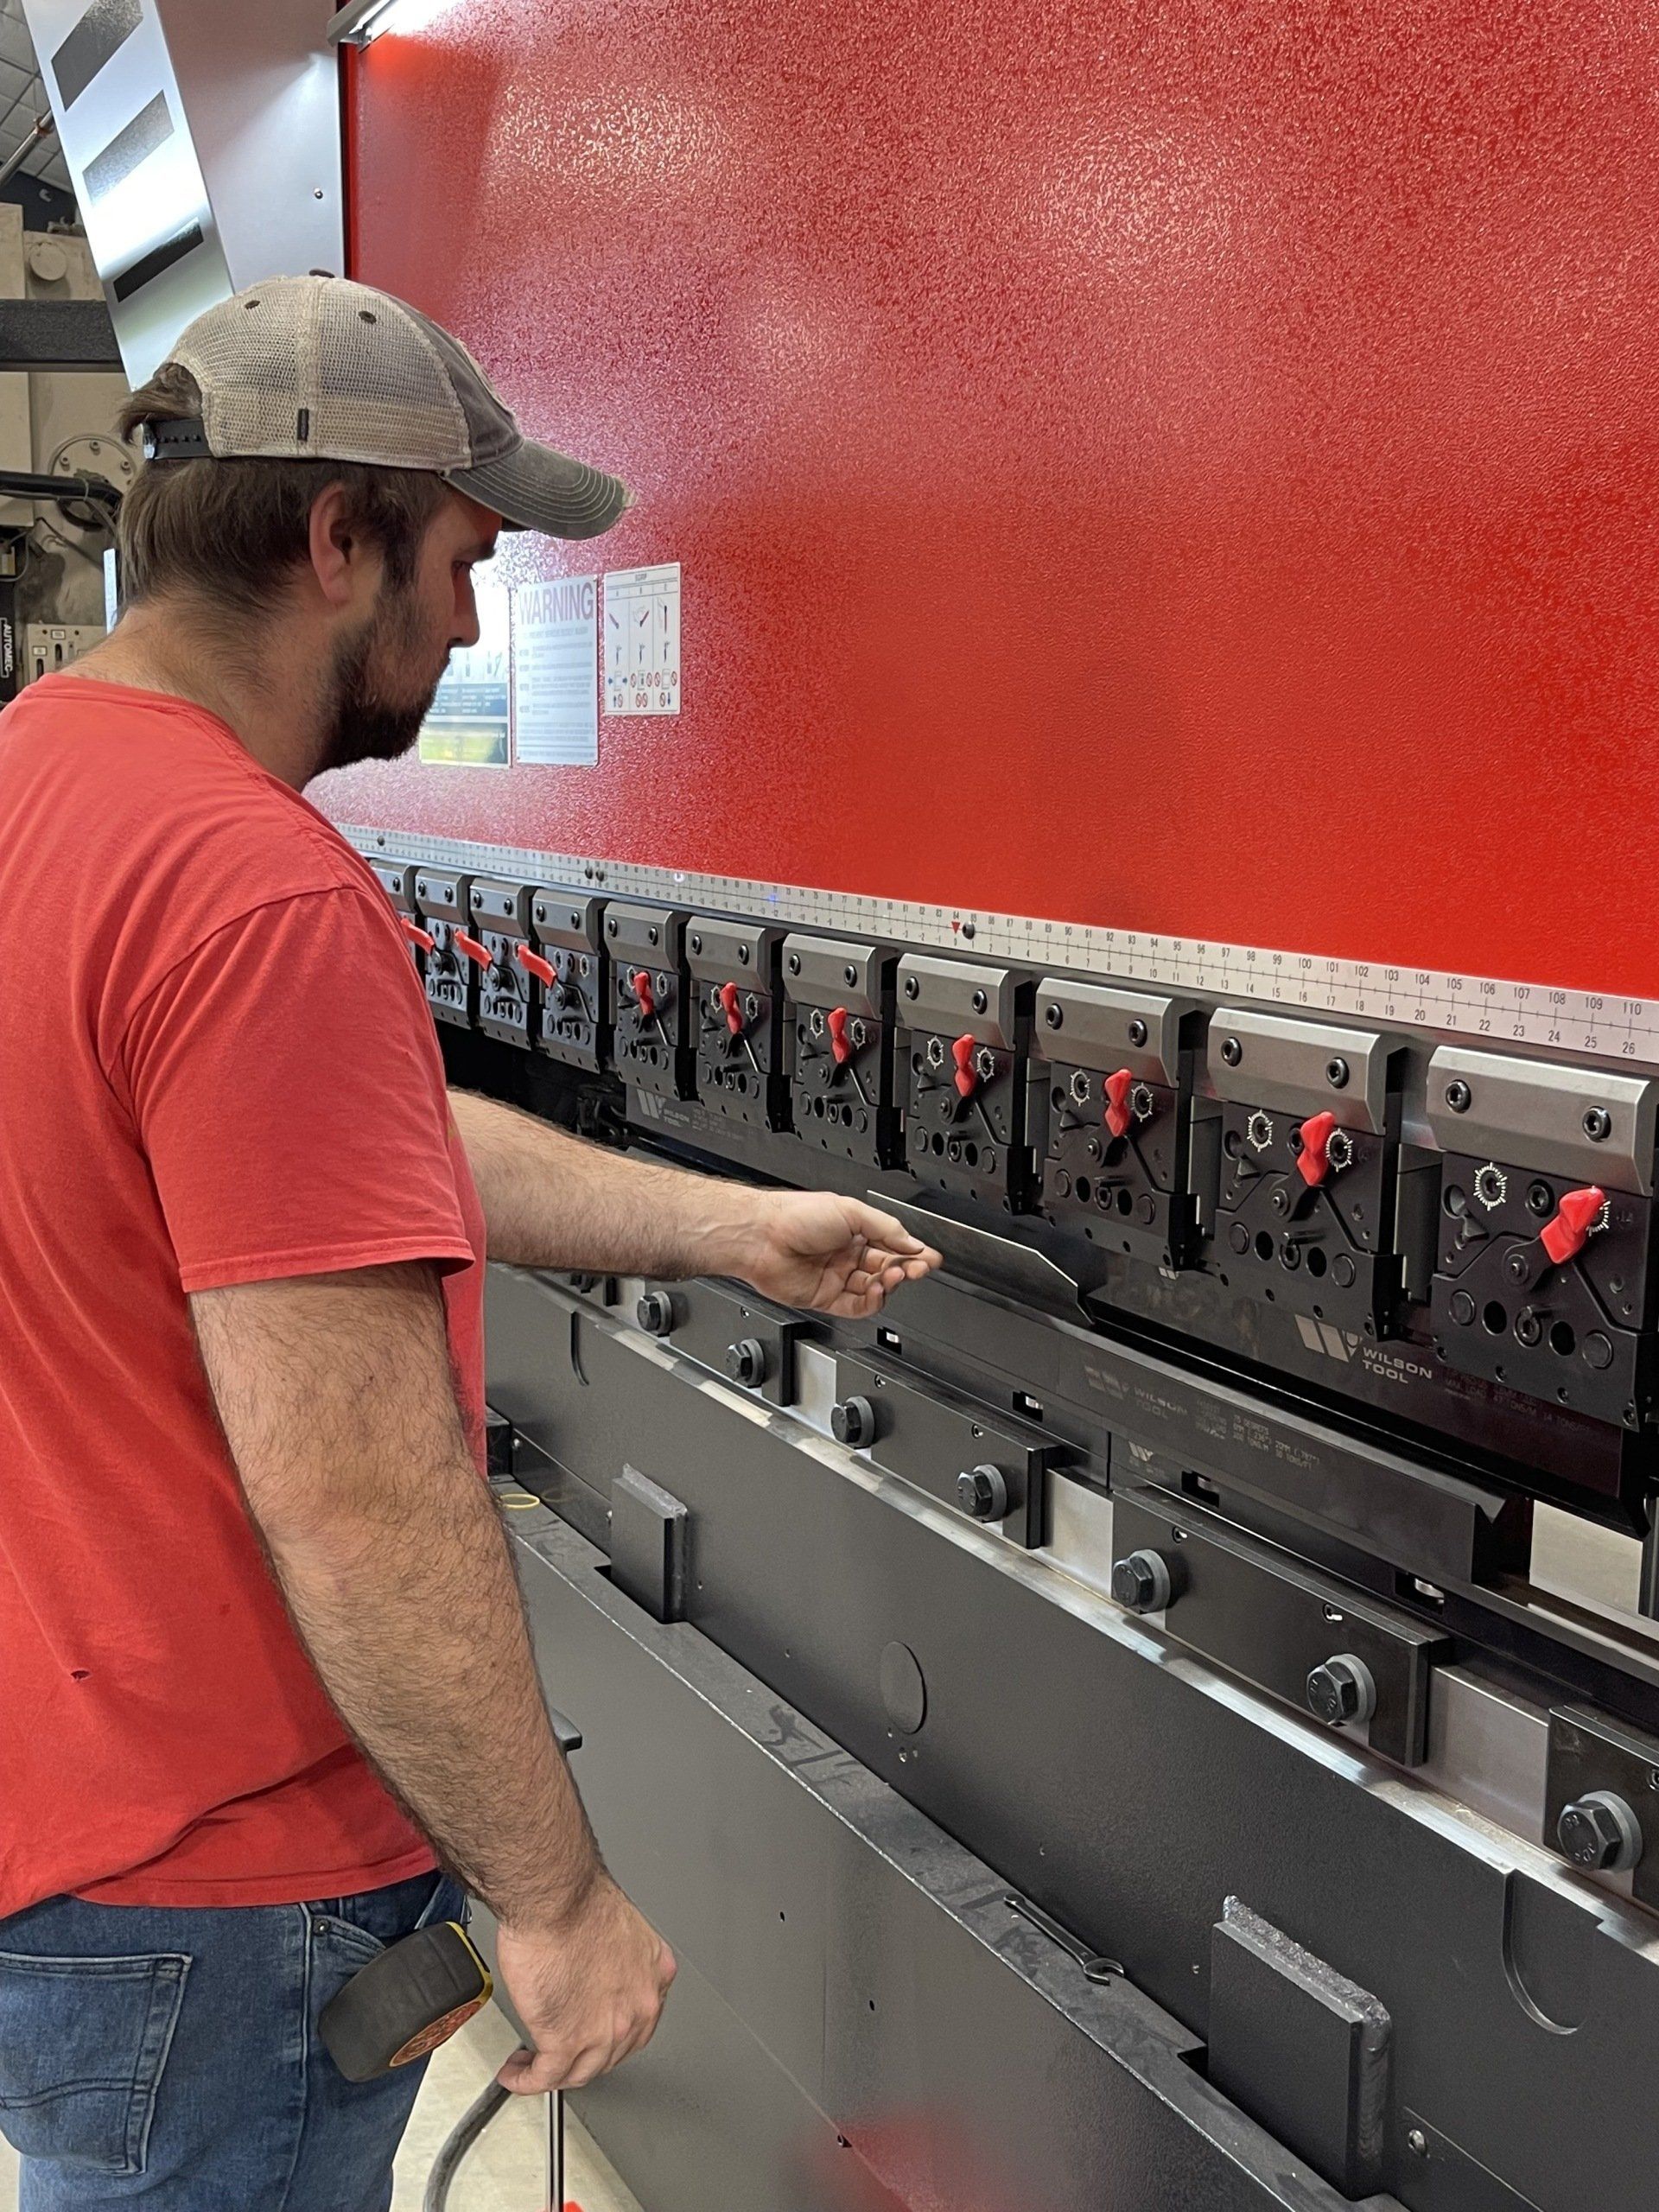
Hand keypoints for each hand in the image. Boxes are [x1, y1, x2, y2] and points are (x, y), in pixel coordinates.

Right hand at [494, 1875, 676, 2093]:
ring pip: (580, 2070)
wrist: (556, 1897)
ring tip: (532, 2064)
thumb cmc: (578, 1899)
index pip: (636, 2020)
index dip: (610, 2031)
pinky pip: (546, 2076)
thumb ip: (614, 1957)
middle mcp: (639, 2005)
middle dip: (584, 2055)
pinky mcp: (567, 2040)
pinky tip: (516, 2072)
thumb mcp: (618, 1927)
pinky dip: (528, 2080)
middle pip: (611, 2052)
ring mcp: (606, 2029)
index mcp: (654, 1973)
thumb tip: (594, 1968)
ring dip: (554, 2072)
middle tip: (560, 2050)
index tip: (590, 2030)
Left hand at [733, 1192, 942, 1315]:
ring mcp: (836, 1276)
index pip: (893, 1244)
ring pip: (875, 1288)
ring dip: (890, 1284)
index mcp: (853, 1229)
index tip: (929, 1257)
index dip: (912, 1252)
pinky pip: (857, 1306)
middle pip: (888, 1268)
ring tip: (895, 1276)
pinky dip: (873, 1302)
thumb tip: (911, 1242)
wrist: (762, 1237)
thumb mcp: (851, 1211)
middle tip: (918, 1268)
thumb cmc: (795, 1216)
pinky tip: (879, 1291)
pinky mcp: (826, 1298)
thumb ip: (886, 1227)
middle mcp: (846, 1254)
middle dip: (907, 1269)